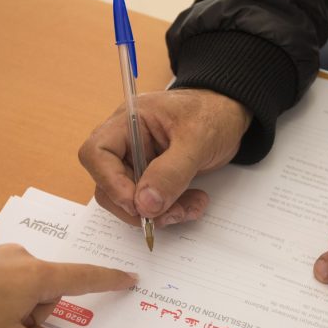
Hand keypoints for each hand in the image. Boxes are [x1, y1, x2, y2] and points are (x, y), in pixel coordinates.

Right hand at [79, 88, 251, 226]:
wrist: (230, 115)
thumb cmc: (212, 114)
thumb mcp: (197, 140)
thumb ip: (171, 172)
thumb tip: (144, 205)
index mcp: (128, 121)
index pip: (96, 153)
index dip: (111, 183)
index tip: (138, 205)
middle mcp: (127, 143)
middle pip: (108, 185)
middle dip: (139, 206)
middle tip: (172, 212)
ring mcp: (138, 162)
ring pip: (130, 201)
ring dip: (160, 213)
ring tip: (192, 206)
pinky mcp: (152, 178)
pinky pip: (151, 204)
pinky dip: (171, 210)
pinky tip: (194, 203)